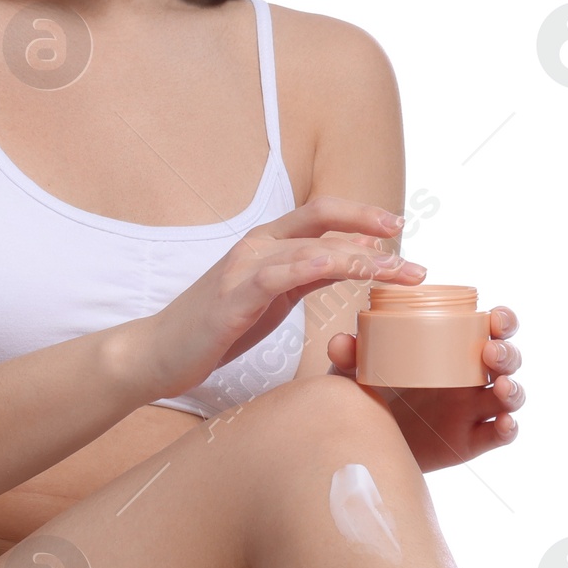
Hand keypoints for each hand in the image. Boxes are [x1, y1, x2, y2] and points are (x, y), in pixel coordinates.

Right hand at [138, 195, 426, 401]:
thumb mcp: (274, 294)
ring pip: (309, 248)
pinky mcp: (232, 298)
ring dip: (358, 258)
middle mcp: (256, 245)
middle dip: (370, 225)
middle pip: (321, 218)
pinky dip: (307, 266)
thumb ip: (311, 271)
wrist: (158, 352)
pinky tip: (335, 266)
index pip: (322, 215)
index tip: (398, 226)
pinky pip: (275, 276)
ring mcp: (242, 268)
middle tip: (409, 244)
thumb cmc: (218, 326)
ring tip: (395, 271)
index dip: (362, 215)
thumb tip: (357, 253)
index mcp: (267, 242)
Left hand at [326, 305, 523, 473]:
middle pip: (507, 360)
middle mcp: (468, 377)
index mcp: (451, 350)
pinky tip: (504, 423)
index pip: (488, 328)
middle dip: (507, 353)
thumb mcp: (355, 373)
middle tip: (489, 353)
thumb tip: (340, 342)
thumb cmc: (367, 395)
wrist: (365, 442)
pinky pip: (500, 434)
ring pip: (510, 395)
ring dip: (513, 388)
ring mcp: (472, 410)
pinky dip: (509, 428)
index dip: (502, 320)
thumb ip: (348, 357)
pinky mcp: (471, 441)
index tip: (495, 317)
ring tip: (500, 387)